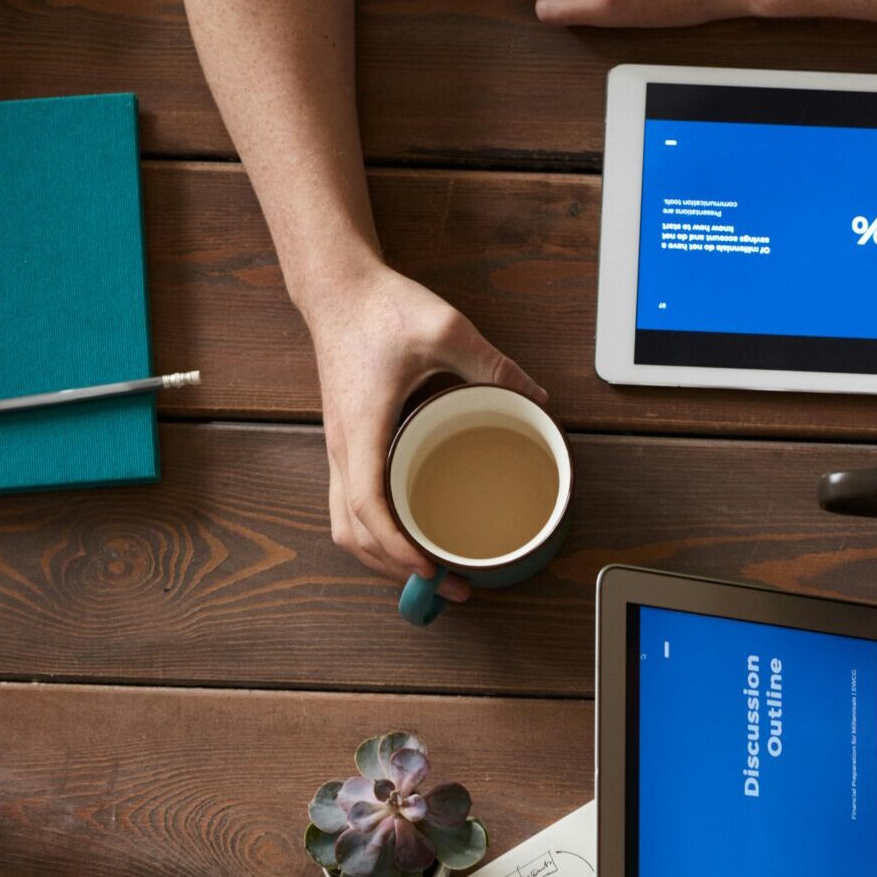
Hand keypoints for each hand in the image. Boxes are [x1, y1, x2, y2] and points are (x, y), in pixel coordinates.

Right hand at [302, 263, 545, 600]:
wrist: (339, 290)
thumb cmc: (382, 309)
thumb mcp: (446, 328)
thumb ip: (492, 364)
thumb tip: (537, 397)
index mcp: (363, 428)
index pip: (368, 506)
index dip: (395, 546)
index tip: (428, 569)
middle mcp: (344, 449)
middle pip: (351, 532)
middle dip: (396, 570)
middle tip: (449, 586)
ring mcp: (341, 451)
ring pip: (344, 527)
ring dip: (380, 560)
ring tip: (430, 574)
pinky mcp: (347, 448)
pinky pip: (350, 508)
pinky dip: (374, 536)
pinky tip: (409, 540)